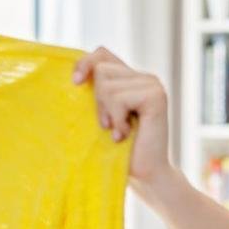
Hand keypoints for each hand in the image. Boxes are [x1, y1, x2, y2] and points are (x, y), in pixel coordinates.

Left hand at [72, 47, 171, 187]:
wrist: (146, 175)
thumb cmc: (120, 151)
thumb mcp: (102, 116)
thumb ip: (96, 94)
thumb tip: (71, 78)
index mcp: (131, 79)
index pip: (102, 54)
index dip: (85, 63)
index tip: (75, 83)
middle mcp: (144, 78)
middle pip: (101, 69)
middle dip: (98, 100)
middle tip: (108, 125)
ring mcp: (152, 85)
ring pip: (107, 84)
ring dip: (107, 113)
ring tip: (119, 132)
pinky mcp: (156, 96)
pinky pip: (119, 97)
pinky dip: (117, 119)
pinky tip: (126, 134)